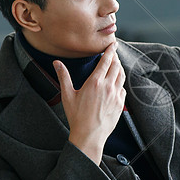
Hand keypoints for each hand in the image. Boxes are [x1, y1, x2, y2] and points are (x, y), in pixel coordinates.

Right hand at [54, 42, 125, 163]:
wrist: (90, 136)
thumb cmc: (76, 117)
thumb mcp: (67, 95)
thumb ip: (63, 76)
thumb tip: (56, 63)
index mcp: (95, 82)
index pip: (106, 60)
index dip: (111, 50)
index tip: (113, 44)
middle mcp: (108, 87)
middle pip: (116, 66)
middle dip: (115, 57)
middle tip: (113, 53)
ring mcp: (116, 95)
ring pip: (121, 76)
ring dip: (119, 68)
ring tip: (115, 65)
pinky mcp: (121, 104)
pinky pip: (123, 89)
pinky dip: (120, 82)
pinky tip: (116, 83)